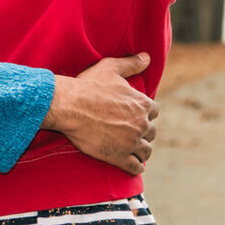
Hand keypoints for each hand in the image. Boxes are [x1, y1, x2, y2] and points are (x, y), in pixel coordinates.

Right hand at [41, 53, 158, 175]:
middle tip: (135, 133)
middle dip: (144, 132)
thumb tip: (147, 57)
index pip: (154, 112)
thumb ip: (131, 63)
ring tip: (136, 151)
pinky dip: (136, 166)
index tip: (139, 116)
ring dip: (142, 151)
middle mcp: (141, 124)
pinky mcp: (119, 157)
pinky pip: (135, 166)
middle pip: (151, 132)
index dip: (146, 113)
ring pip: (145, 151)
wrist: (70, 107)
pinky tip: (134, 165)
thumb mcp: (111, 68)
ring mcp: (131, 142)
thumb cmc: (89, 86)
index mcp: (142, 104)